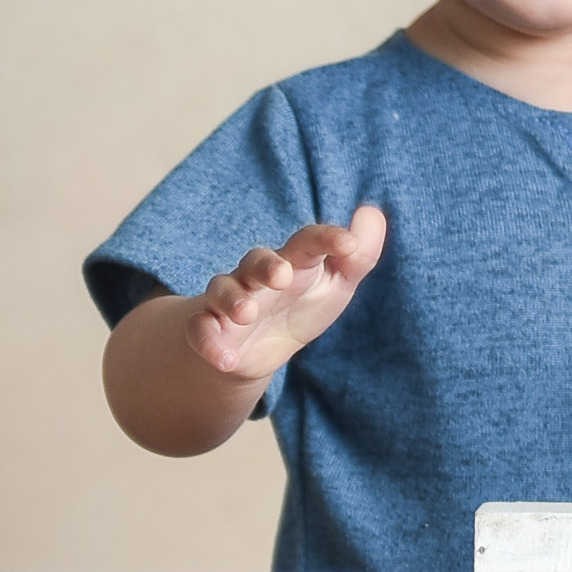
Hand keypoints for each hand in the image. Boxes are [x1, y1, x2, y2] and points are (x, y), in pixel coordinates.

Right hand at [187, 205, 388, 381]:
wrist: (257, 348)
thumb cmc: (298, 305)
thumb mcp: (334, 285)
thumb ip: (358, 257)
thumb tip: (372, 212)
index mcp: (292, 262)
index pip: (306, 242)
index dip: (326, 239)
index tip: (348, 245)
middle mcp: (256, 275)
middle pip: (256, 260)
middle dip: (266, 265)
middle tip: (282, 276)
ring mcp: (229, 301)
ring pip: (222, 290)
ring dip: (232, 299)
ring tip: (246, 314)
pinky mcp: (209, 329)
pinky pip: (199, 330)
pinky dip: (208, 343)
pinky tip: (226, 359)